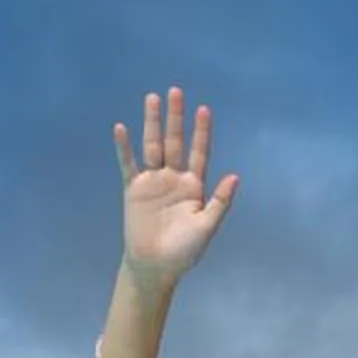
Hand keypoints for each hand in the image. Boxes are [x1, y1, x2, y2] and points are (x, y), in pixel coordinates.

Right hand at [113, 88, 239, 286]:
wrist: (156, 266)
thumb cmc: (185, 251)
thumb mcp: (207, 226)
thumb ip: (220, 201)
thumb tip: (235, 176)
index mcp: (194, 186)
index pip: (199, 152)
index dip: (201, 132)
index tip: (204, 109)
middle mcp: (174, 179)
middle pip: (175, 142)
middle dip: (176, 118)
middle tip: (176, 91)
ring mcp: (153, 182)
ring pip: (152, 146)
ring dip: (153, 123)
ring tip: (153, 98)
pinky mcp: (134, 190)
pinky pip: (129, 164)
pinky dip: (125, 147)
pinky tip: (122, 128)